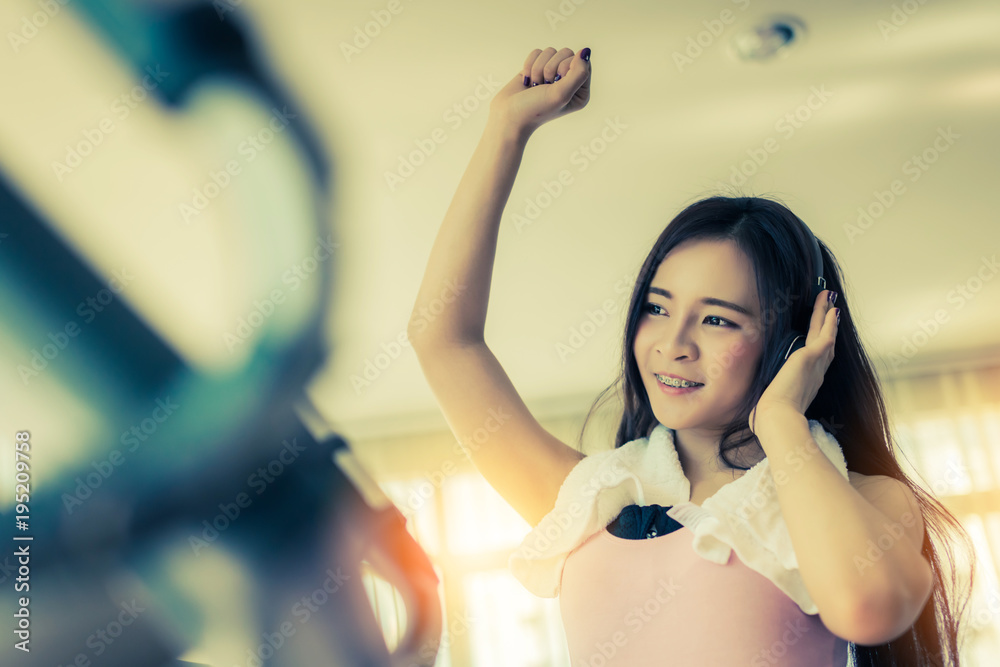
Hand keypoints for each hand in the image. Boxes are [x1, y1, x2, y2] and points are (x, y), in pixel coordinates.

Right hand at [488, 47, 590, 137]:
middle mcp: (569, 81)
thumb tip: (585, 51)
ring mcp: (552, 74)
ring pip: (550, 51)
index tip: (556, 83)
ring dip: (538, 69)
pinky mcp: (537, 68)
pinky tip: (527, 81)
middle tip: (544, 87)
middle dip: (550, 68)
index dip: (566, 67)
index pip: (582, 61)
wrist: (508, 116)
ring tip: (534, 86)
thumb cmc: (536, 110)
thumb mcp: (562, 94)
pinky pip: (537, 52)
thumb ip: (578, 73)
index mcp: (581, 90)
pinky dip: (529, 65)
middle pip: (566, 53)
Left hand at [749, 289, 839, 433]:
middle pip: (825, 343)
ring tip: (830, 300)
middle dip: (828, 326)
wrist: (777, 419)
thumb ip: (765, 404)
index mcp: (807, 384)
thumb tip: (753, 417)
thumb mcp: (768, 406)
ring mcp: (815, 364)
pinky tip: (831, 309)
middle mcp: (815, 373)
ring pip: (825, 334)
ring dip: (827, 317)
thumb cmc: (771, 418)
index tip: (822, 336)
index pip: (815, 360)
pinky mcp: (810, 357)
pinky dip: (828, 322)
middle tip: (832, 309)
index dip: (820, 346)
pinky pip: (824, 334)